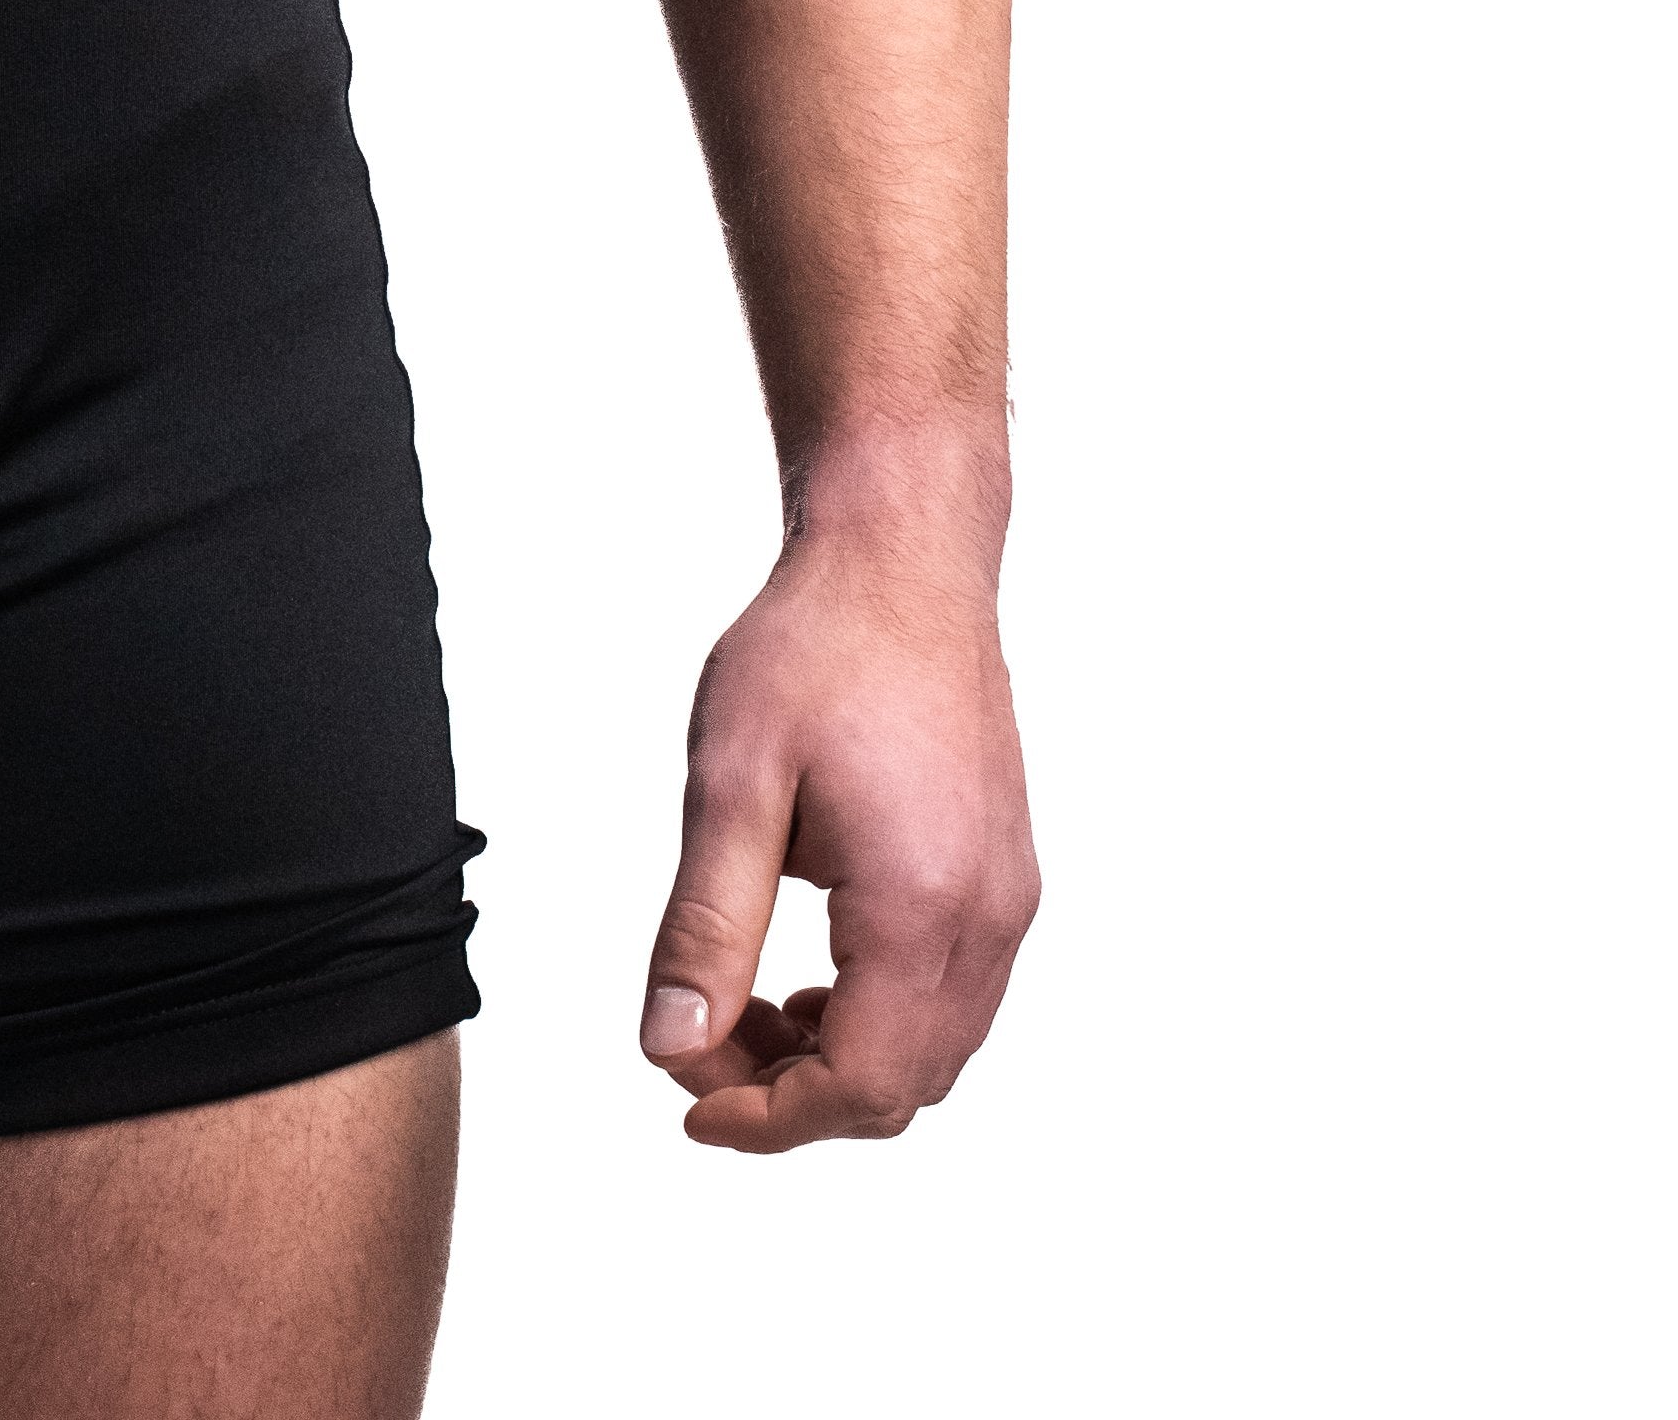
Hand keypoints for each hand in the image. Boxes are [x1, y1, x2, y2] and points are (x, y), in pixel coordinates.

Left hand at [639, 508, 1038, 1149]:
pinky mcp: (1003, 877)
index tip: (683, 1096)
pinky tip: (802, 975)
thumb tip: (669, 1043)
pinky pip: (951, 997)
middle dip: (794, 1096)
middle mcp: (987, 919)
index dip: (767, 1116)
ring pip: (934, 1050)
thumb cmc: (813, 651)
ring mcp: (1008, 901)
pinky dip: (877, 1016)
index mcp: (922, 905)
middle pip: (903, 1085)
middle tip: (695, 1049)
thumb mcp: (731, 784)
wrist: (899, 560)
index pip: (859, 1082)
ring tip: (737, 1009)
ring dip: (837, 1059)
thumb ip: (705, 924)